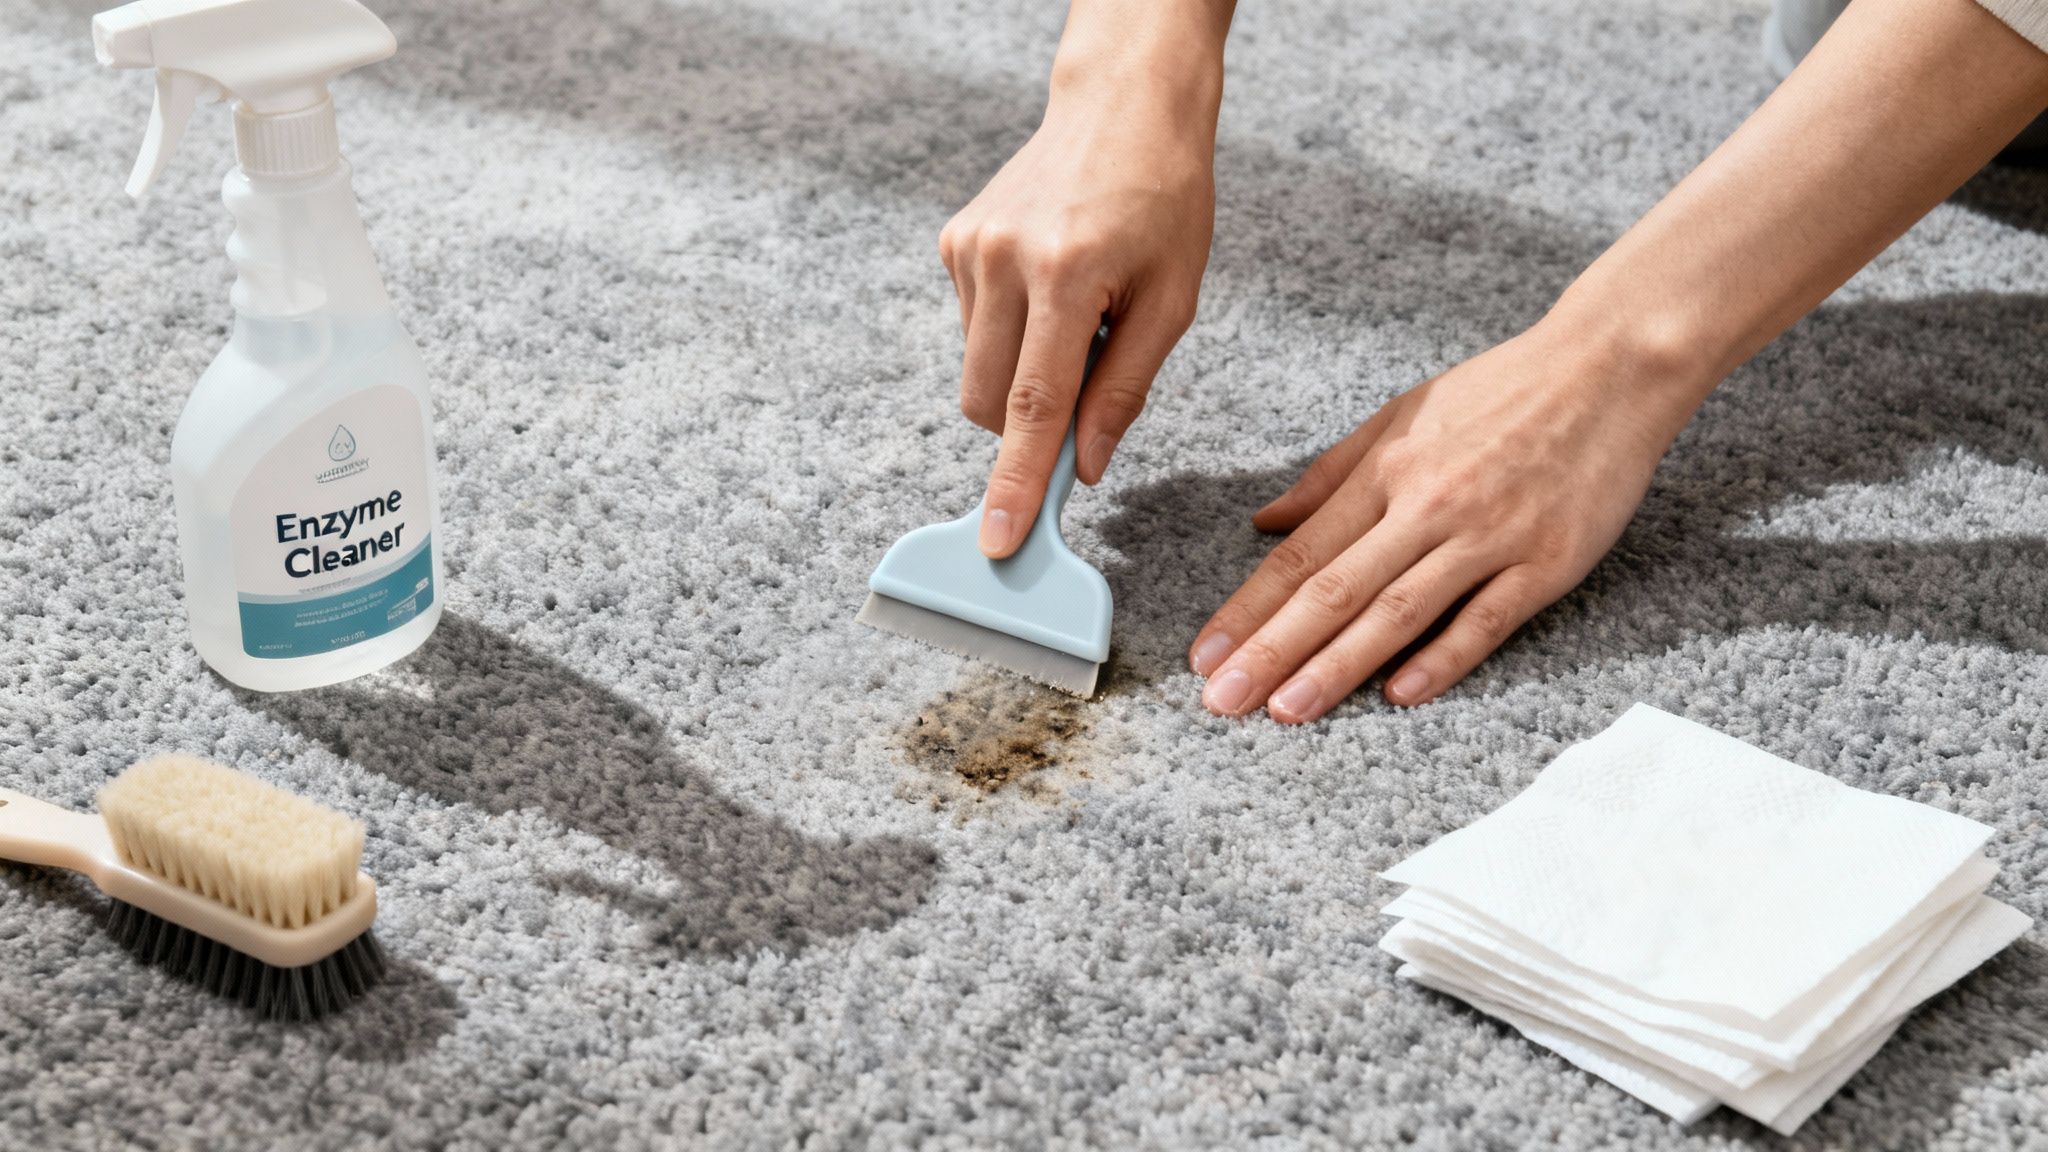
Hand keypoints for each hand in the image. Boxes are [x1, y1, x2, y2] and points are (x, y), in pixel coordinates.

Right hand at [941, 39, 1221, 557]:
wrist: (1123, 106)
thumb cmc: (1164, 200)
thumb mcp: (1173, 300)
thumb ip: (1125, 389)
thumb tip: (1084, 467)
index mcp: (1068, 274)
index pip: (1033, 407)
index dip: (1016, 482)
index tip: (997, 540)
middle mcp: (1004, 259)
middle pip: (987, 403)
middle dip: (1025, 430)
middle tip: (1087, 388)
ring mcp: (969, 248)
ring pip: (975, 372)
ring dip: (1021, 374)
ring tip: (1078, 315)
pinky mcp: (953, 241)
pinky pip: (972, 329)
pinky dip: (1010, 334)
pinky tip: (1051, 287)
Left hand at [1188, 323, 1700, 720]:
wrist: (1610, 366)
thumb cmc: (1503, 390)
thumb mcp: (1402, 414)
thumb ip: (1331, 475)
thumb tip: (1264, 522)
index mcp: (1387, 470)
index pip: (1301, 556)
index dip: (1248, 610)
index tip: (1206, 657)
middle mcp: (1427, 505)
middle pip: (1335, 590)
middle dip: (1271, 650)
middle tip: (1223, 700)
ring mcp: (1488, 536)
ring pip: (1398, 612)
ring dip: (1337, 666)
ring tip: (1287, 710)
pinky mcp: (1546, 561)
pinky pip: (1486, 619)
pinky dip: (1442, 658)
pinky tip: (1399, 694)